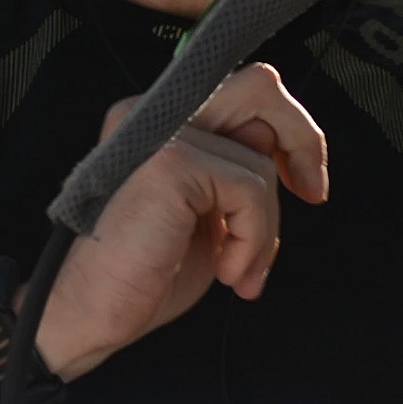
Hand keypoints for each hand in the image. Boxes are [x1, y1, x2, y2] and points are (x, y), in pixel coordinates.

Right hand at [34, 63, 326, 380]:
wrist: (89, 317)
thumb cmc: (149, 273)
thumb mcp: (214, 212)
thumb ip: (239, 167)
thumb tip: (273, 139)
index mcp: (164, 121)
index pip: (248, 89)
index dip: (291, 127)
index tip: (304, 182)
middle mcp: (155, 114)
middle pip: (260, 86)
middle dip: (303, 140)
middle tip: (313, 194)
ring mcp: (157, 133)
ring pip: (261, 162)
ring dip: (266, 229)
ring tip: (241, 271)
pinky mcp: (168, 163)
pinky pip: (250, 190)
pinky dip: (254, 239)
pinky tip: (228, 272)